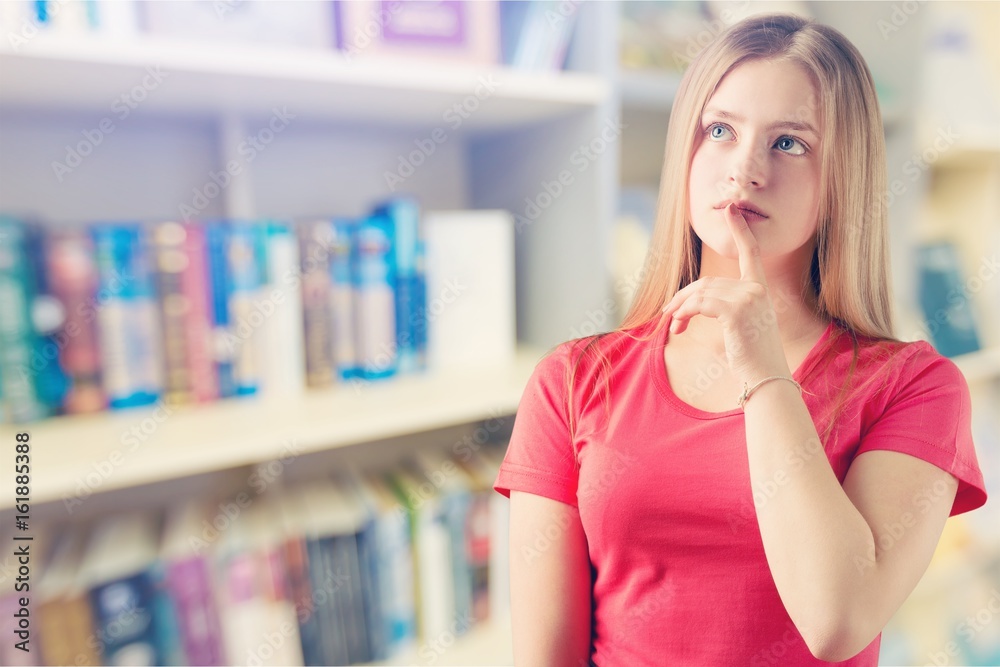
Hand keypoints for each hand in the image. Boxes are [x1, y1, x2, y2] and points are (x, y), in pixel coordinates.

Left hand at [660, 203, 789, 383]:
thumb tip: (688, 304)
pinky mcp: (737, 310)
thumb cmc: (752, 358)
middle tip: (669, 315)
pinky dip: (684, 313)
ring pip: (701, 292)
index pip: (750, 253)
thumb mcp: (740, 327)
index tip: (731, 209)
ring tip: (673, 324)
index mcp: (760, 289)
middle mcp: (757, 288)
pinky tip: (679, 325)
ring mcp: (749, 297)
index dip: (740, 230)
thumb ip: (724, 307)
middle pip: (708, 282)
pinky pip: (700, 304)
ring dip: (680, 308)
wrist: (765, 379)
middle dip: (685, 297)